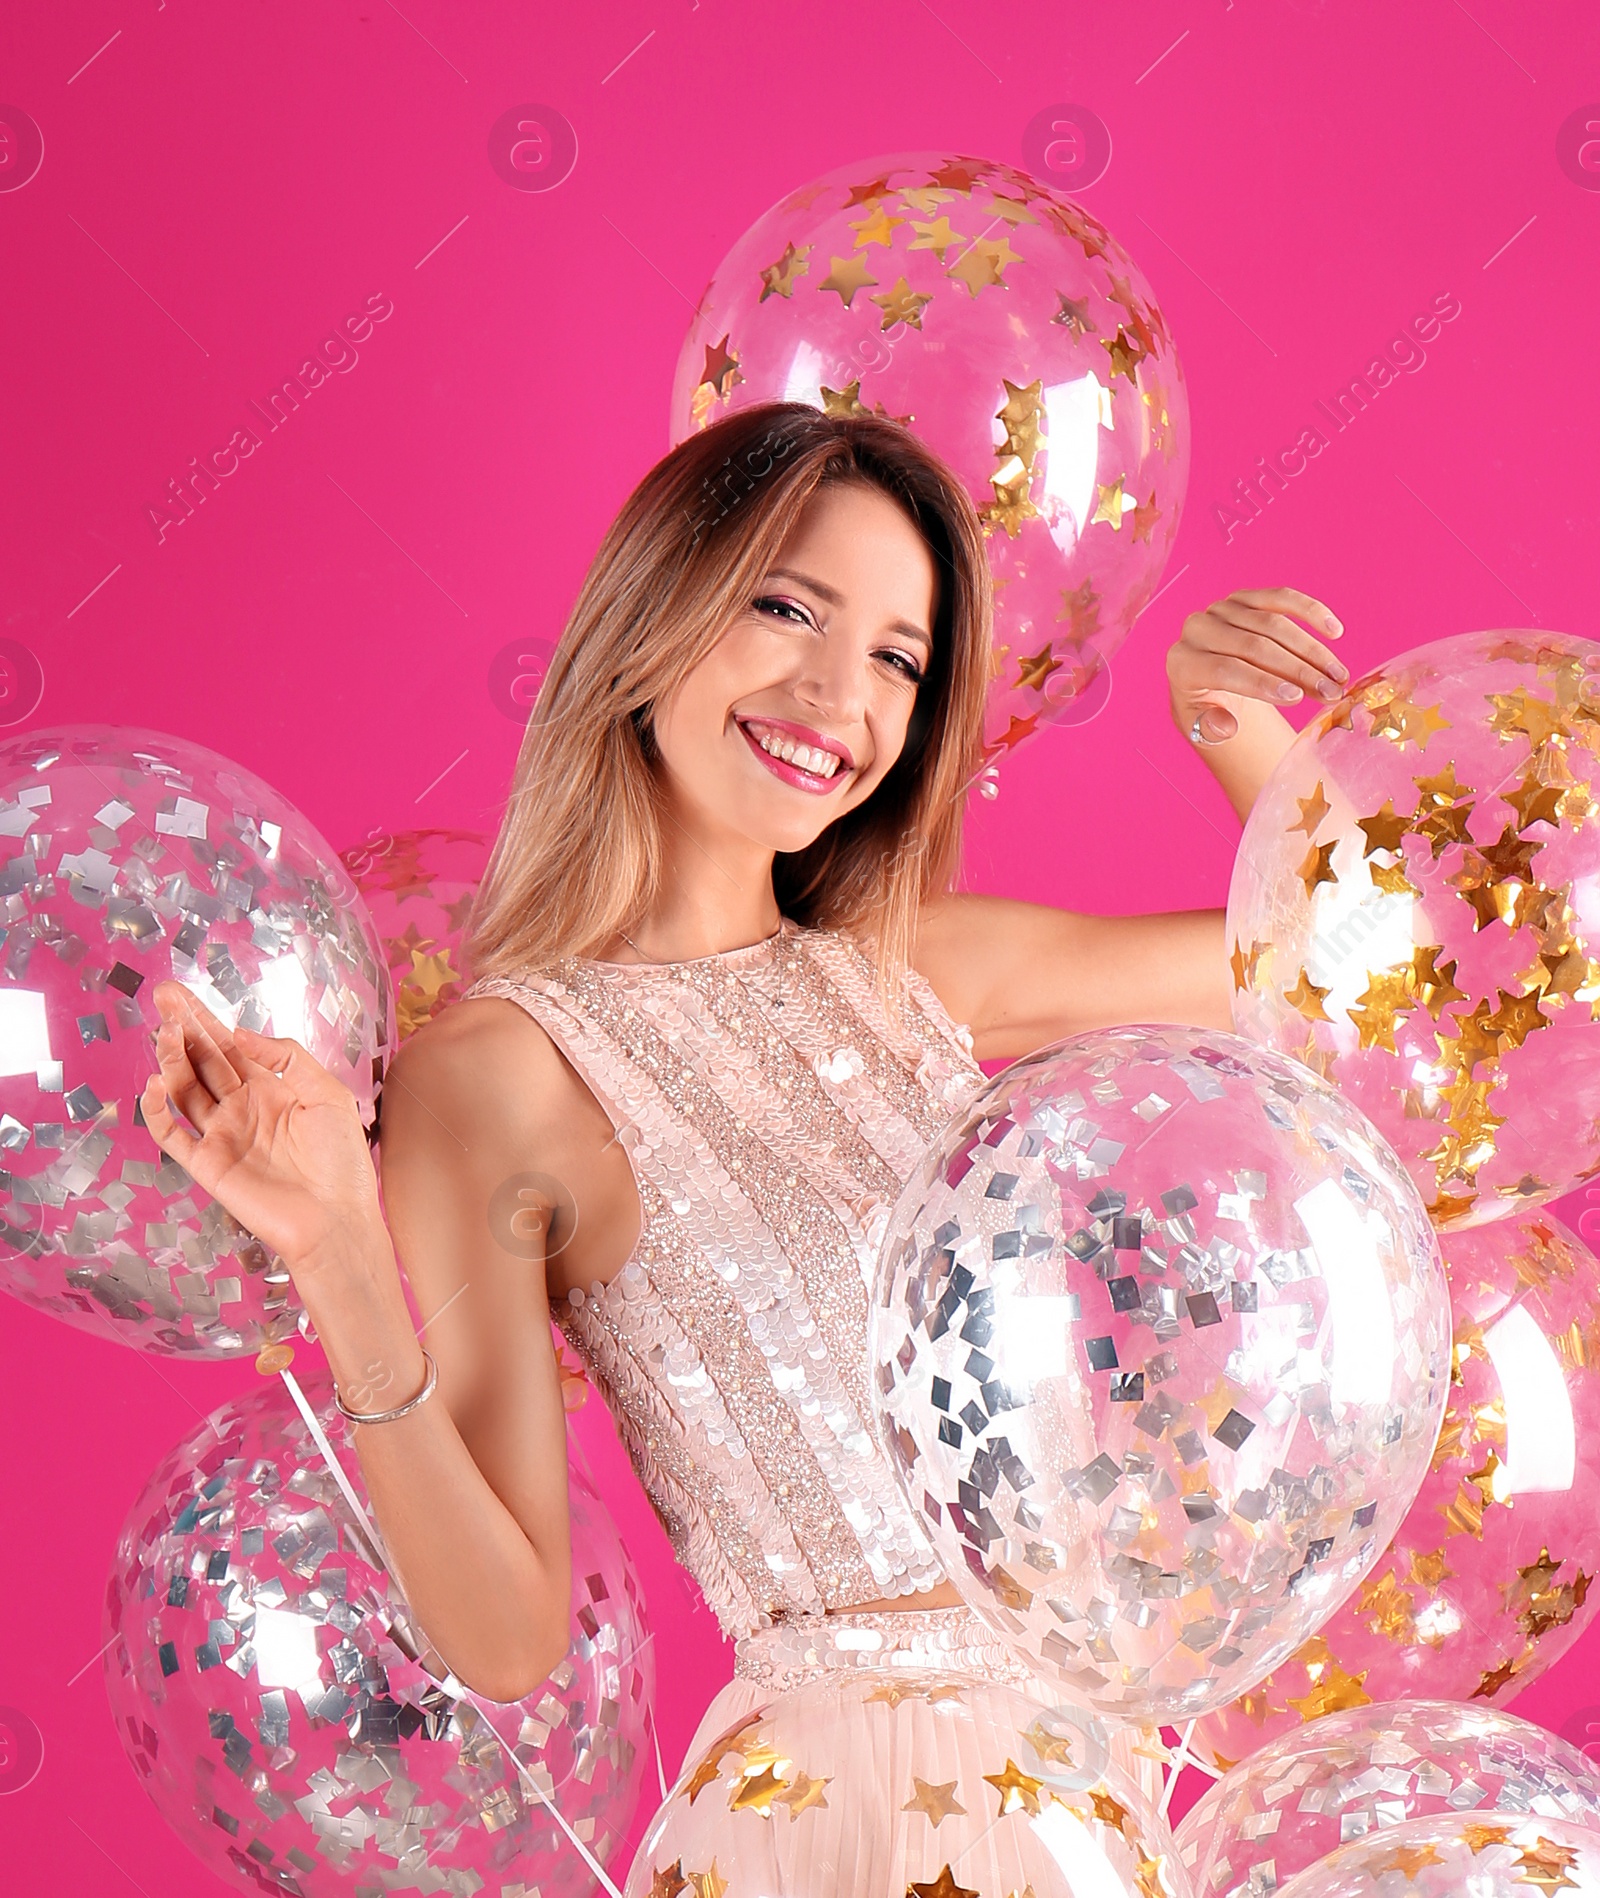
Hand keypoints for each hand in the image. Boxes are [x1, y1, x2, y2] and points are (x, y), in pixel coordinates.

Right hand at [140, 980, 384, 1272]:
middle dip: (183, 1028)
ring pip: (186, 1090)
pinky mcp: (208, 1165)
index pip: (230, 1048)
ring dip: (172, 1060)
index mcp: (271, 1090)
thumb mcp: (327, 1094)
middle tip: (163, 996)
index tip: (180, 994)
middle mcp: (242, 1109)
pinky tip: (154, 1083)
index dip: (205, 1021)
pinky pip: (173, 1136)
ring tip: (164, 1031)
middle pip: (203, 1061)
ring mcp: (222, 1135)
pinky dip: (158, 1112)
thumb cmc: (341, 1162)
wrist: (337, 1220)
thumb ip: (288, 1058)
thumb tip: (240, 1035)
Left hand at [1167, 586, 1347, 744]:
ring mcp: (1221, 610)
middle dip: (1297, 670)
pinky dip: (1311, 612)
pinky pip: (1281, 598)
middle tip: (1331, 691)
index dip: (1262, 683)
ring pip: (1273, 623)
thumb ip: (1210, 728)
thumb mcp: (1203, 727)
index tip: (1297, 698)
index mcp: (1182, 662)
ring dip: (1312, 650)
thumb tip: (1227, 725)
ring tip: (1339, 675)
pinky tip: (1335, 632)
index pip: (1225, 670)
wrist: (1207, 679)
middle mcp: (1197, 629)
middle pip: (1254, 647)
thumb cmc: (1209, 706)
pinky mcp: (1244, 597)